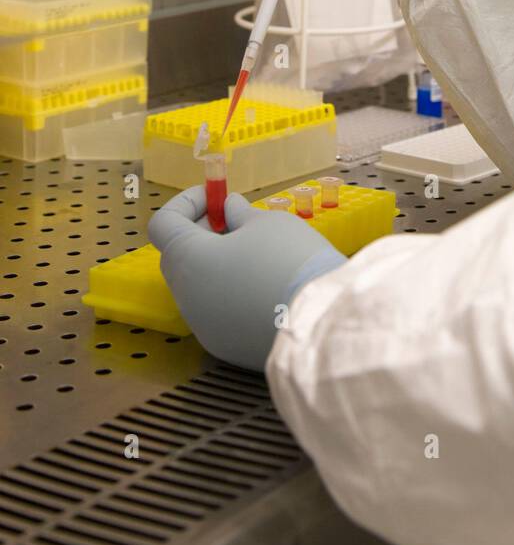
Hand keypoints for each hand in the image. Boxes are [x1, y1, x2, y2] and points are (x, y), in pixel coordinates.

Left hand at [148, 188, 343, 370]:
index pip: (163, 223)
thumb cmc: (289, 259)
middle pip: (178, 257)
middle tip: (238, 224)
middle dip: (202, 234)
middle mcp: (186, 296)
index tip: (217, 197)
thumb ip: (240, 215)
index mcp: (188, 259)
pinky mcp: (224, 347)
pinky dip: (232, 296)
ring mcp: (203, 326)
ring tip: (258, 258)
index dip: (187, 203)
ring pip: (198, 288)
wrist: (319, 321)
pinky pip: (218, 313)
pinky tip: (266, 290)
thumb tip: (230, 211)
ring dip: (217, 266)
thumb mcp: (267, 223)